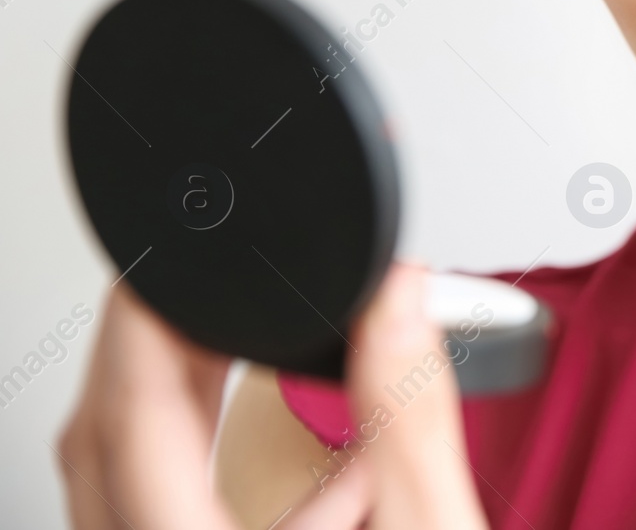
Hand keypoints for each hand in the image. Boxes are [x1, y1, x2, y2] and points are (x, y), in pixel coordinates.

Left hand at [55, 262, 488, 529]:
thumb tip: (392, 301)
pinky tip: (331, 475)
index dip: (145, 318)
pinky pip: (165, 526)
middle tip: (226, 286)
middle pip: (109, 449)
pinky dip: (222, 479)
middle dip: (166, 351)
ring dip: (190, 415)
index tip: (171, 252)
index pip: (132, 421)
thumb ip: (407, 413)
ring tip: (281, 370)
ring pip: (124, 492)